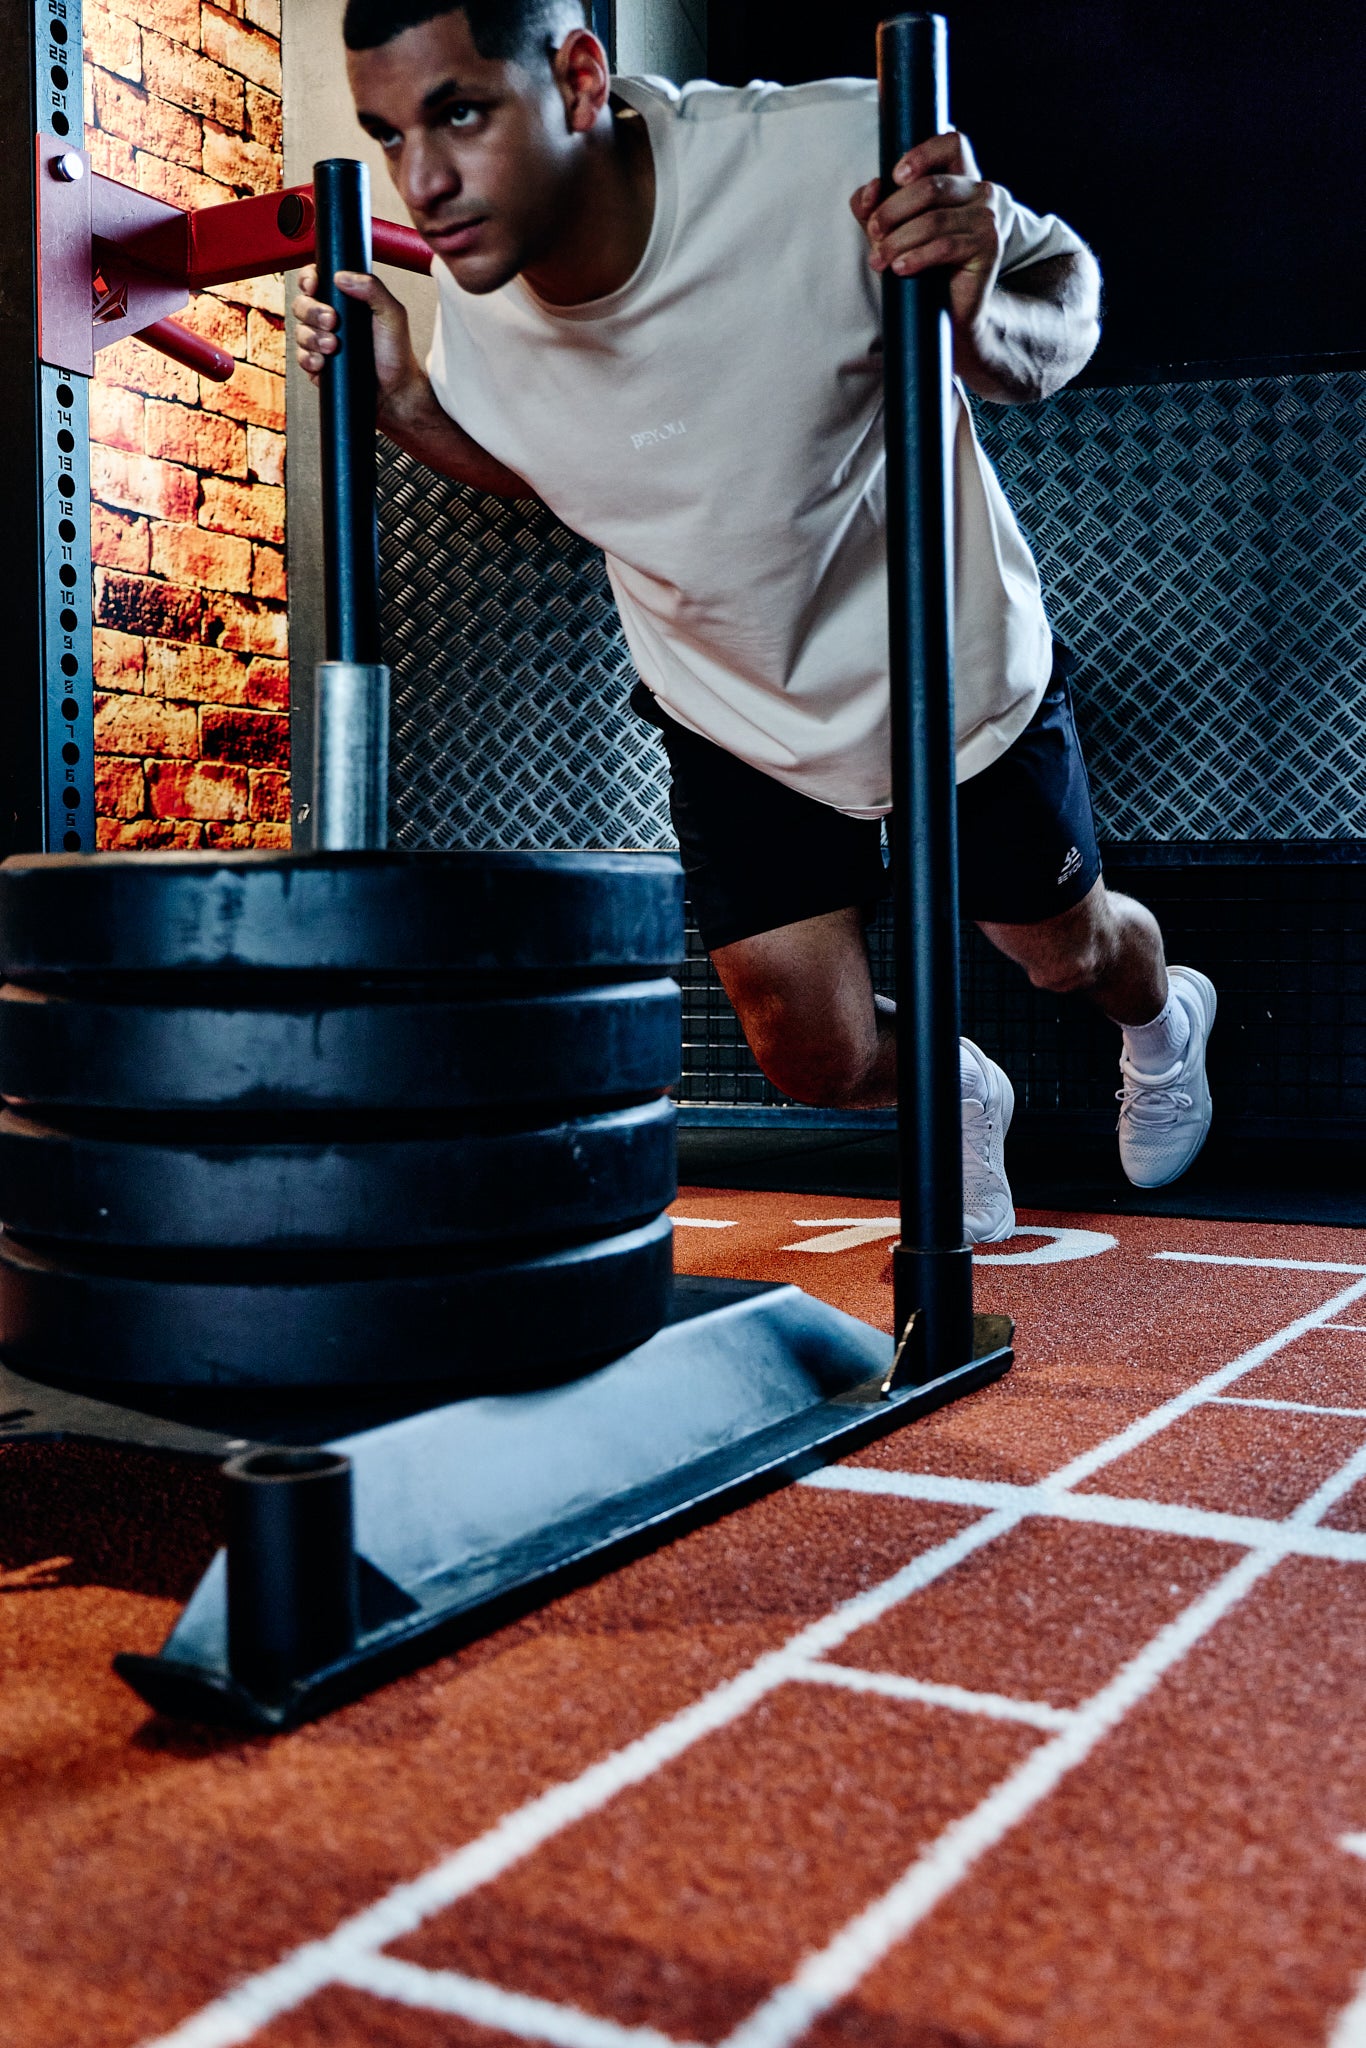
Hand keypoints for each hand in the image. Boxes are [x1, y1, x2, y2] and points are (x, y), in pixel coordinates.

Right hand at [292, 266, 421, 410]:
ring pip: (300, 331)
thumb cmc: (396, 353)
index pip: (316, 281)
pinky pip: (301, 358)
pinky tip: (324, 362)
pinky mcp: (317, 366)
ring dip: (313, 337)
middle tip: (333, 322)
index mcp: (344, 301)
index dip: (309, 279)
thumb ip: (373, 288)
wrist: (395, 390)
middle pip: (301, 304)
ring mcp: (321, 343)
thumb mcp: (392, 314)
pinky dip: (310, 359)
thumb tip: (342, 276)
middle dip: (313, 311)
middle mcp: (329, 320)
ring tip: (333, 346)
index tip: (315, 285)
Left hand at [850, 131, 1004, 337]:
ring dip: (898, 241)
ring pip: (933, 220)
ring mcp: (988, 218)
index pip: (951, 143)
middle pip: (931, 186)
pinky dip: (916, 257)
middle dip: (892, 211)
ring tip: (880, 260)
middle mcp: (981, 191)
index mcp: (961, 178)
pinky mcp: (989, 247)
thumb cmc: (923, 265)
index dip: (922, 154)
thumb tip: (869, 190)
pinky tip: (900, 269)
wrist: (952, 313)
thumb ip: (875, 206)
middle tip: (874, 234)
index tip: (895, 176)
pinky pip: (944, 246)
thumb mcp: (893, 230)